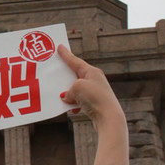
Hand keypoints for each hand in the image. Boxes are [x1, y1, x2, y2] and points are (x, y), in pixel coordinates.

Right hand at [57, 43, 128, 164]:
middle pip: (76, 75)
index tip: (60, 47)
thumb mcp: (77, 88)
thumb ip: (69, 90)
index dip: (66, 55)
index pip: (75, 61)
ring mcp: (96, 92)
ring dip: (69, 93)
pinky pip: (80, 100)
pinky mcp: (95, 103)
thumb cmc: (95, 99)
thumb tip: (67, 97)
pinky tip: (73, 109)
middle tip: (56, 70)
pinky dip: (74, 103)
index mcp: (92, 72)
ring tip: (61, 97)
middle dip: (66, 76)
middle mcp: (95, 80)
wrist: (108, 117)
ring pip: (77, 89)